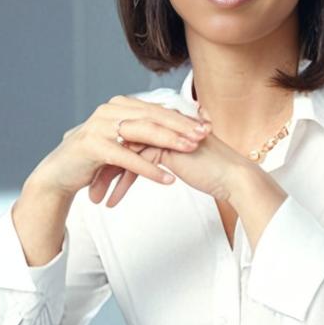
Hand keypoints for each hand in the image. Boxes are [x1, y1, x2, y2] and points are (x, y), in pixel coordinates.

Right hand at [27, 95, 210, 202]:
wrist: (59, 174)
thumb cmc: (94, 158)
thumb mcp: (121, 140)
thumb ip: (142, 131)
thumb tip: (174, 126)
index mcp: (119, 105)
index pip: (157, 108)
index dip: (183, 116)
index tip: (206, 125)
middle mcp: (109, 110)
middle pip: (153, 116)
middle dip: (181, 125)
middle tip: (204, 134)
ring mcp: (99, 126)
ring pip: (142, 132)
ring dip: (169, 141)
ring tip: (191, 150)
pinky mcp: (93, 146)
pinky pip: (127, 157)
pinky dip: (148, 168)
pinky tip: (166, 179)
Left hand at [99, 108, 248, 206]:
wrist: (234, 178)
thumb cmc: (212, 172)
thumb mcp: (180, 159)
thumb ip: (163, 151)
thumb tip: (144, 157)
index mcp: (162, 123)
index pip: (125, 137)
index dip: (109, 158)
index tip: (96, 175)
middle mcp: (160, 123)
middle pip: (119, 143)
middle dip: (101, 168)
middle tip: (90, 188)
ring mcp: (163, 133)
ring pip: (122, 154)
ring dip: (107, 179)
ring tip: (97, 199)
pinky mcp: (165, 147)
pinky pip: (134, 166)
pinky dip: (121, 186)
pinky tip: (113, 201)